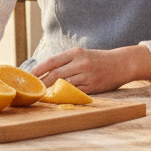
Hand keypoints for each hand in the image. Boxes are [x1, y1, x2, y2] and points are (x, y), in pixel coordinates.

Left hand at [29, 45, 150, 93]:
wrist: (121, 63)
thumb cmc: (98, 59)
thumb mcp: (82, 54)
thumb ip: (65, 61)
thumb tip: (44, 71)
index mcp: (76, 52)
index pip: (52, 61)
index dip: (38, 70)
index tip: (28, 76)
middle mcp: (81, 63)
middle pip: (55, 74)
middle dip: (42, 83)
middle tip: (32, 89)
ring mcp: (87, 75)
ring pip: (64, 84)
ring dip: (52, 90)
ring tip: (41, 95)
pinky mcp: (93, 86)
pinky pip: (75, 92)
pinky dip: (65, 95)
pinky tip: (58, 98)